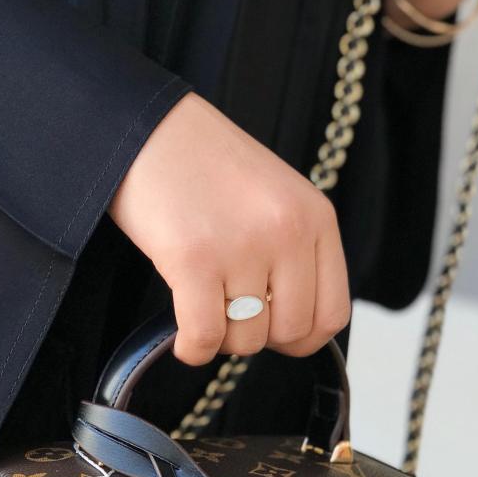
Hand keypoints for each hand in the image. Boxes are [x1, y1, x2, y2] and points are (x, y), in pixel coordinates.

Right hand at [108, 93, 348, 365]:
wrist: (145, 127)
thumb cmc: (203, 166)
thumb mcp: (273, 199)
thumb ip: (293, 252)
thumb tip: (289, 327)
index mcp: (315, 217)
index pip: (332, 313)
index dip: (302, 338)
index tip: (273, 331)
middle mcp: (287, 231)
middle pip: (290, 332)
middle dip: (257, 338)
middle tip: (229, 318)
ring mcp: (242, 245)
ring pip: (247, 339)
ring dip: (221, 340)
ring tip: (202, 312)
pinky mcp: (195, 259)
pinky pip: (205, 335)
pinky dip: (193, 350)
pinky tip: (183, 341)